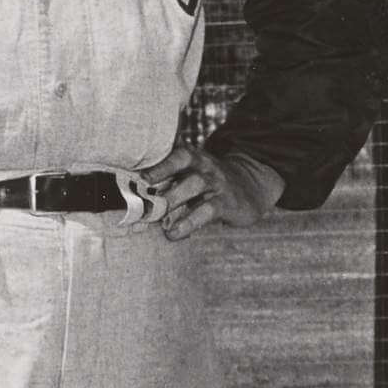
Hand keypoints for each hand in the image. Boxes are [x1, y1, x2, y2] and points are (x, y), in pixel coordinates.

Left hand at [143, 144, 284, 241]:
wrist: (251, 188)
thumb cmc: (210, 185)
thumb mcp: (194, 175)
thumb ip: (170, 182)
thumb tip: (136, 202)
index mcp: (195, 159)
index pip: (177, 154)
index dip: (159, 164)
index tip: (140, 177)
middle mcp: (206, 166)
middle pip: (184, 164)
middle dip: (161, 179)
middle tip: (141, 197)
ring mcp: (217, 183)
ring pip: (195, 184)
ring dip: (173, 199)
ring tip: (155, 217)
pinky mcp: (227, 203)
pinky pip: (207, 211)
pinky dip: (189, 222)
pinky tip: (174, 233)